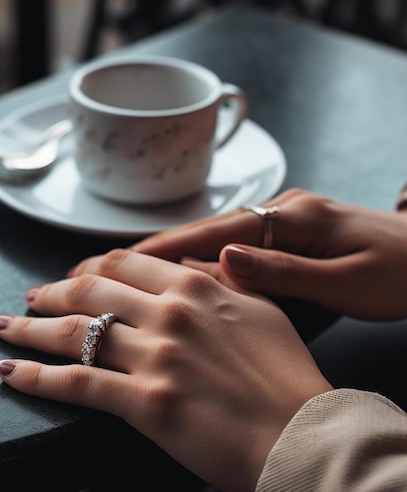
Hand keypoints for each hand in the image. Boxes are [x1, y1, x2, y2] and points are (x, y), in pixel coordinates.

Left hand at [0, 250, 330, 491]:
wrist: (300, 433)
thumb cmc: (286, 373)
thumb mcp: (261, 308)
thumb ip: (221, 279)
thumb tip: (187, 264)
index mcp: (196, 287)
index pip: (123, 263)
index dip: (88, 267)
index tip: (72, 276)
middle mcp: (169, 314)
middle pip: (90, 290)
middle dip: (51, 292)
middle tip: (31, 298)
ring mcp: (155, 358)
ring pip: (74, 333)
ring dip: (31, 329)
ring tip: (6, 328)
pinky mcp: (146, 403)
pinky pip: (78, 385)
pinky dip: (39, 378)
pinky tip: (15, 374)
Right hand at [134, 189, 406, 320]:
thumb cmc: (401, 273)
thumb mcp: (347, 281)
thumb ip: (284, 273)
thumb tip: (223, 260)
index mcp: (296, 218)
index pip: (218, 232)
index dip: (169, 249)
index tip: (125, 261)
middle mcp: (286, 210)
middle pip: (211, 229)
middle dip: (161, 248)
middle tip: (113, 265)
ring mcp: (290, 216)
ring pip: (223, 235)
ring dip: (181, 252)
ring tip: (136, 271)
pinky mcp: (295, 230)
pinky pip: (241, 241)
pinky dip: (209, 255)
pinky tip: (190, 270)